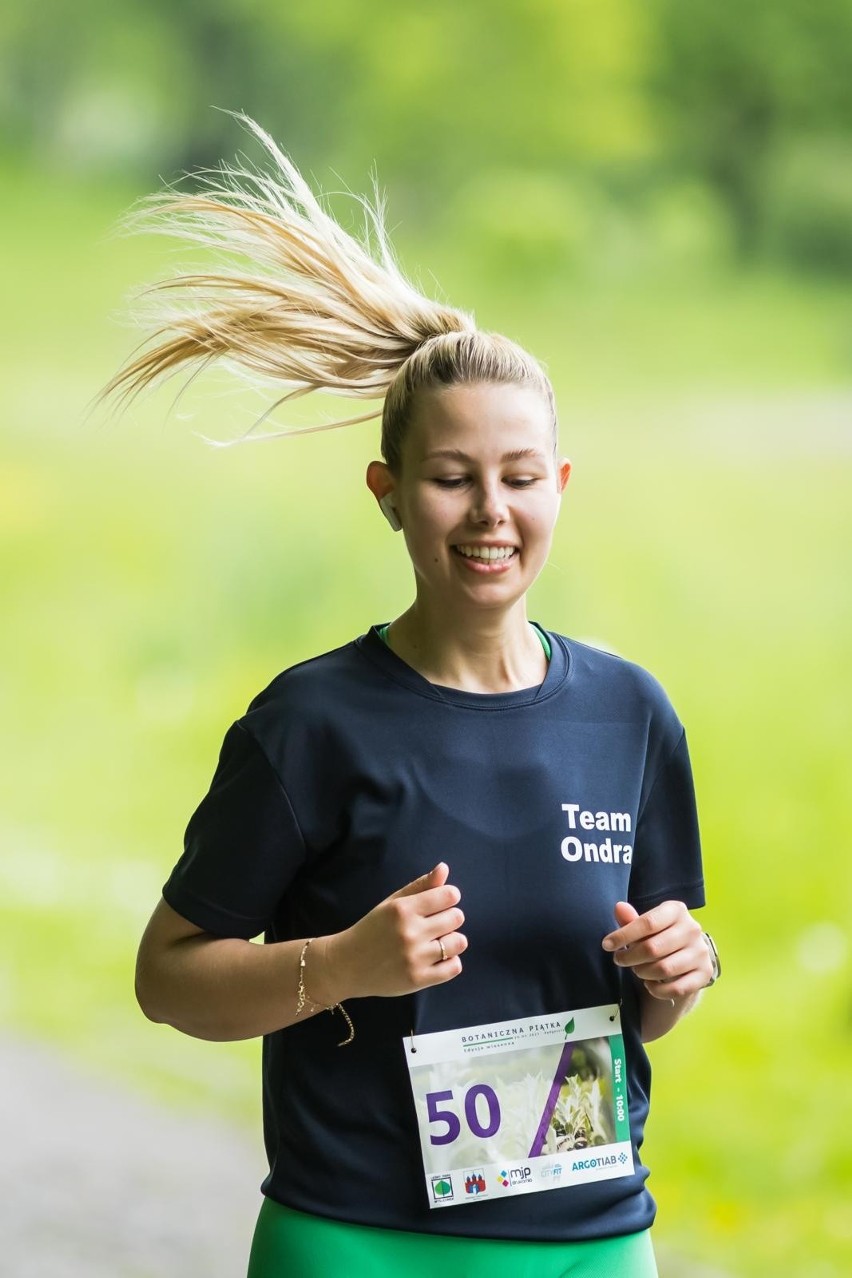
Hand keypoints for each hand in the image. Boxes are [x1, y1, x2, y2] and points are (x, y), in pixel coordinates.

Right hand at [316, 863, 466, 1001]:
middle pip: (456, 918)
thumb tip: (444, 868)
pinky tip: (437, 959)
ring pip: (459, 942)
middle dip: (449, 918)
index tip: (441, 904)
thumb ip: (420, 886)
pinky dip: (450, 962)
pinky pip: (454, 967)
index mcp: (403, 909)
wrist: (347, 965)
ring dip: (452, 941)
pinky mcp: (418, 979)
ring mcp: (414, 957)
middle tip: (435, 925)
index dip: (449, 897)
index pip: (449, 895)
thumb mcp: (392, 903)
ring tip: (437, 942)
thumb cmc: (372, 930)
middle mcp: (410, 932)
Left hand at [602, 901, 711, 1000]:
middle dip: (630, 957)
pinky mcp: (704, 974)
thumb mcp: (645, 926)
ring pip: (664, 969)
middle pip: (653, 948)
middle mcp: (692, 929)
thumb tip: (619, 907)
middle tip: (621, 960)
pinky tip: (650, 984)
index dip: (623, 935)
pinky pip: (676, 988)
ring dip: (643, 973)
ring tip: (637, 970)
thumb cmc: (659, 937)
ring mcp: (701, 952)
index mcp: (676, 910)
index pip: (647, 923)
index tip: (607, 945)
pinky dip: (658, 990)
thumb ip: (631, 919)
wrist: (685, 957)